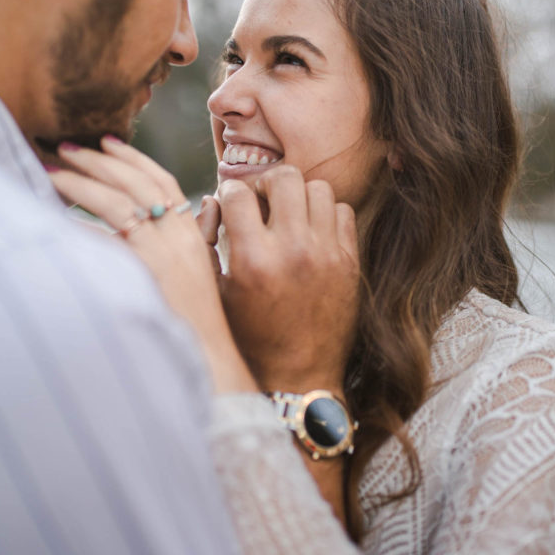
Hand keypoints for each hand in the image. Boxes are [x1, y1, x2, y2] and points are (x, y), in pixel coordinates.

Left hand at [49, 139, 256, 395]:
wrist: (209, 362)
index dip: (133, 158)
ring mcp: (160, 257)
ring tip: (51, 171)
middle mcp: (178, 239)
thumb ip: (188, 240)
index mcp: (192, 234)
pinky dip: (78, 226)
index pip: (162, 180)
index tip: (107, 141)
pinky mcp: (142, 277)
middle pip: (135, 183)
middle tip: (66, 147)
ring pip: (117, 204)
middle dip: (98, 161)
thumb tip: (170, 213)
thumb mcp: (201, 273)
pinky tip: (54, 219)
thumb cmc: (198, 325)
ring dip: (81, 184)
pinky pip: (103, 242)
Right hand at [202, 167, 360, 394]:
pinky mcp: (349, 262)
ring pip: (317, 188)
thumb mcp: (217, 294)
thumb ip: (205, 243)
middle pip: (284, 177)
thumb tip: (212, 200)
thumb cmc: (249, 337)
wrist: (299, 377)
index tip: (231, 202)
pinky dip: (325, 214)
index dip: (229, 192)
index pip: (238, 193)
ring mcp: (326, 254)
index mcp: (253, 258)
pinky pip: (343, 211)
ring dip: (298, 195)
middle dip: (265, 182)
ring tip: (287, 214)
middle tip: (260, 200)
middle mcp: (293, 250)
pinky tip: (311, 231)